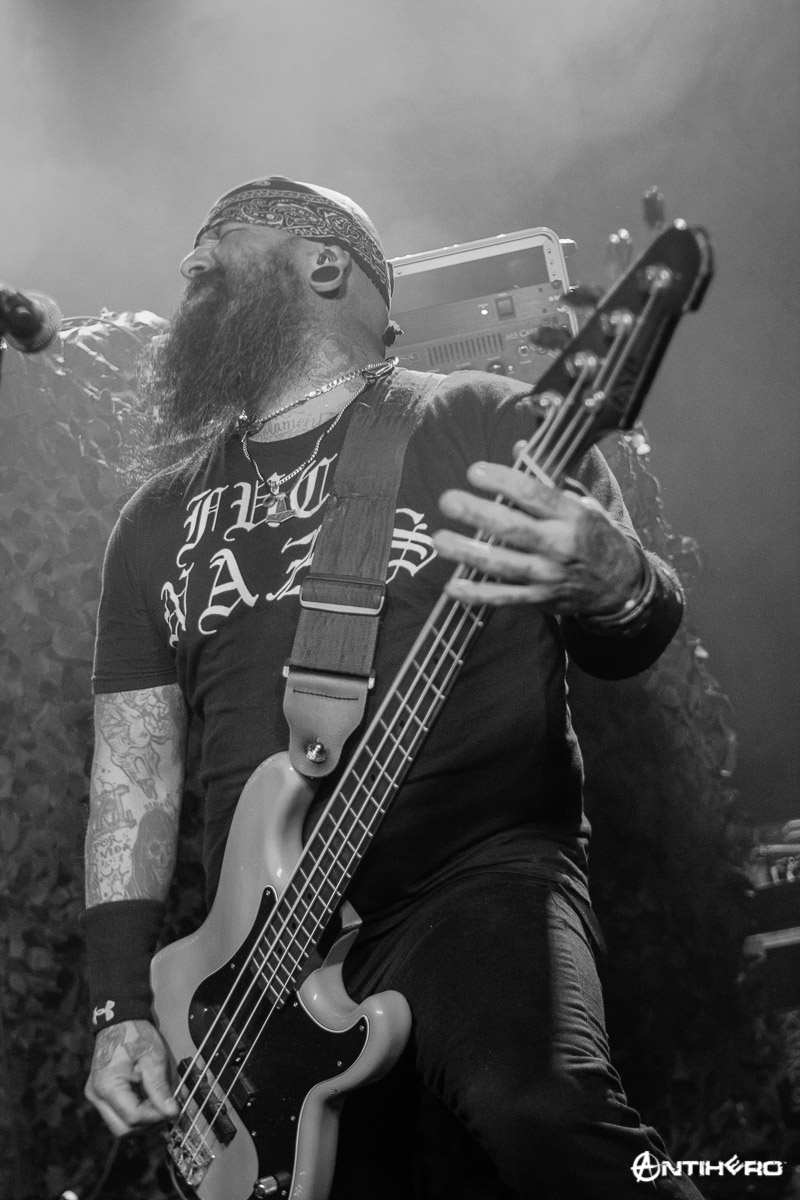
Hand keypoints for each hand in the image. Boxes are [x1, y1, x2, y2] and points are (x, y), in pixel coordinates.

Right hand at [85, 1019, 178, 1135]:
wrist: (120, 1020)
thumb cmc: (135, 1034)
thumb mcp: (153, 1059)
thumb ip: (160, 1088)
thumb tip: (171, 1112)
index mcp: (107, 1086)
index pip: (132, 1118)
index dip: (155, 1118)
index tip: (173, 1110)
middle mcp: (97, 1095)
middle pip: (122, 1129)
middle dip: (147, 1124)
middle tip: (167, 1111)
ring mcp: (97, 1096)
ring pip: (120, 1125)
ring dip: (142, 1120)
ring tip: (159, 1104)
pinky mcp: (101, 1095)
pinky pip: (118, 1114)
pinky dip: (135, 1112)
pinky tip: (149, 1100)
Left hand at [433, 456, 642, 614]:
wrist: (620, 587)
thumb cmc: (596, 538)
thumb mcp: (583, 504)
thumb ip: (548, 479)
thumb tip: (518, 449)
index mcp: (572, 516)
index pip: (535, 494)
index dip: (503, 481)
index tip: (475, 472)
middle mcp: (560, 546)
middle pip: (513, 528)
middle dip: (476, 514)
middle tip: (447, 501)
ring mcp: (548, 576)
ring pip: (502, 564)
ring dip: (467, 553)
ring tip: (440, 540)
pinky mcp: (539, 600)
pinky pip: (503, 598)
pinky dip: (477, 594)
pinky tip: (452, 586)